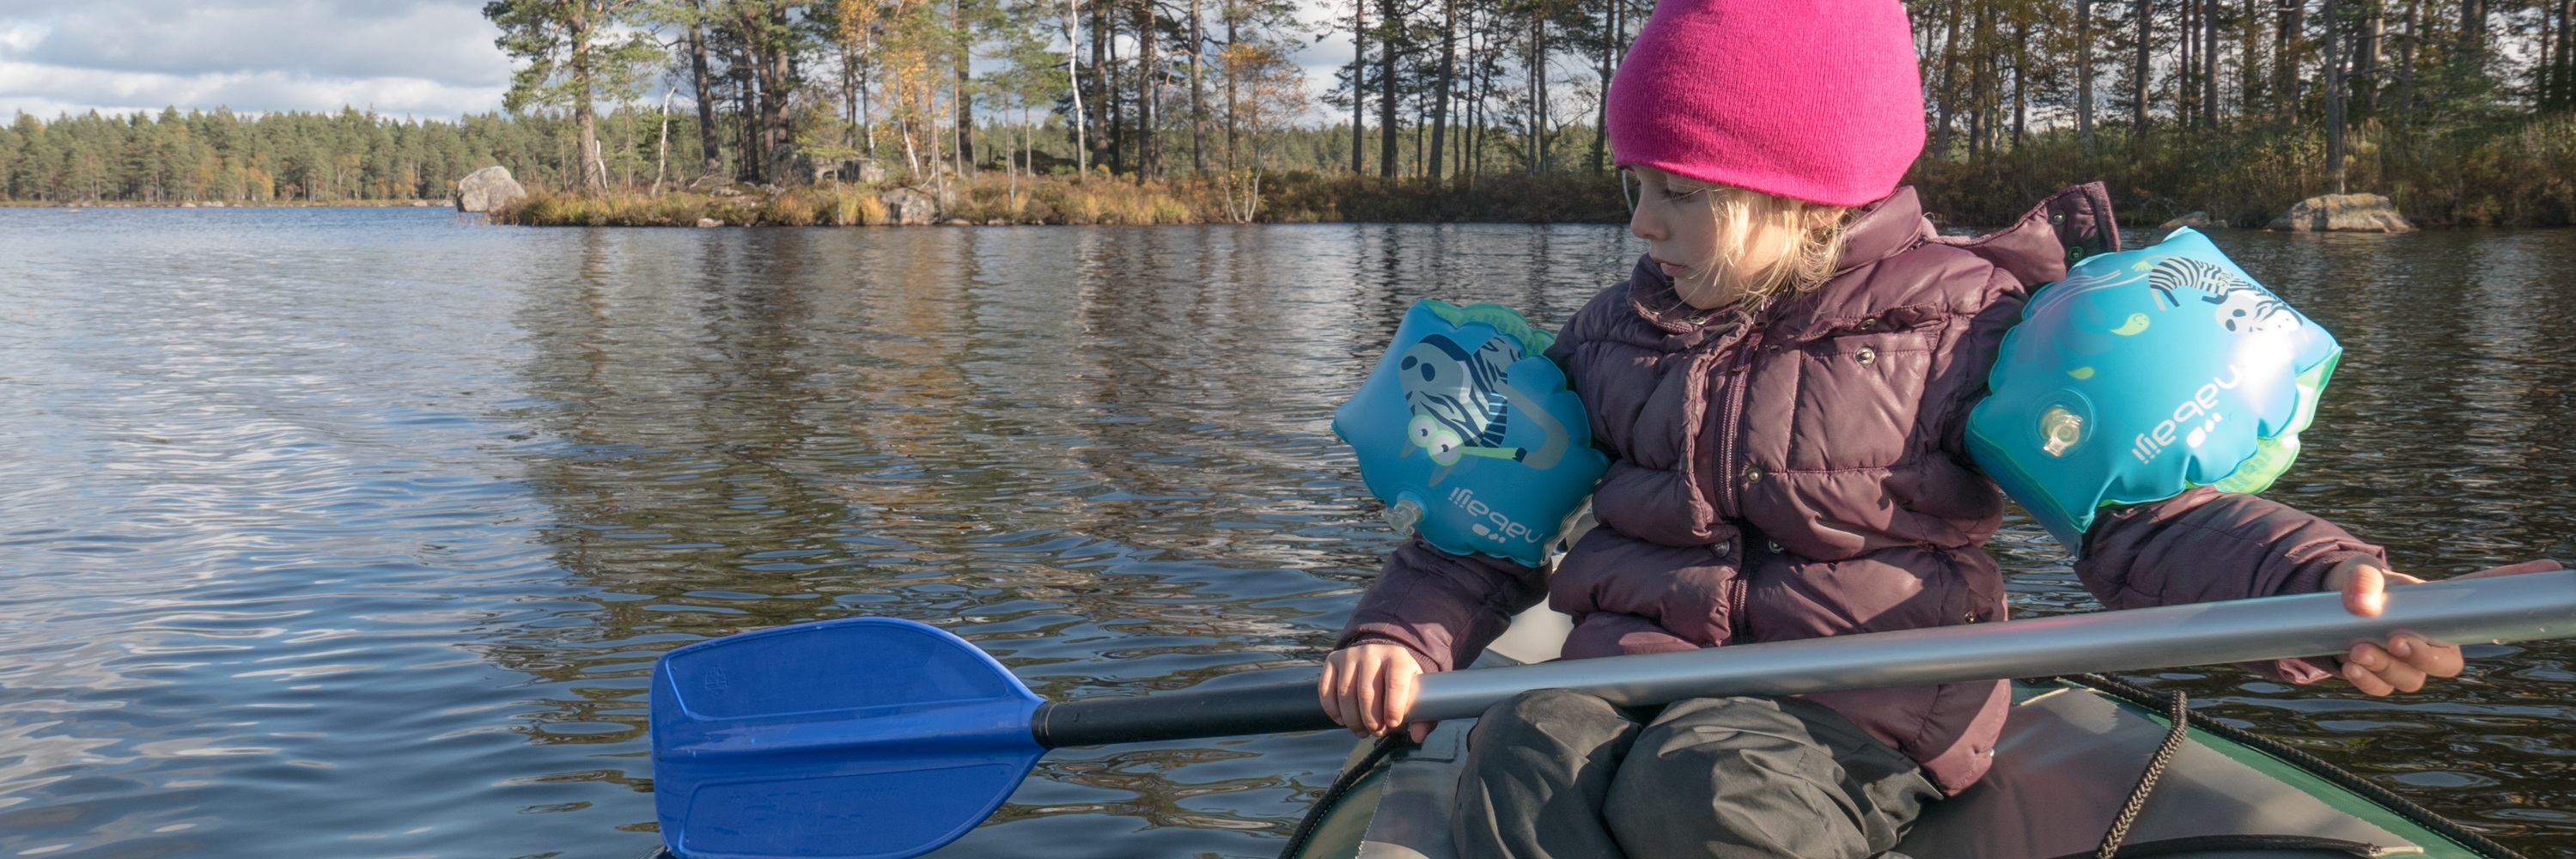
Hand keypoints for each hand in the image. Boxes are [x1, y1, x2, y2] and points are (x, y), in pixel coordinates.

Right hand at [1319, 643, 1435, 742]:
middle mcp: (1372, 652)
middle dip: (1371, 720)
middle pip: (1366, 692)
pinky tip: (1343, 721)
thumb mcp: (1416, 693)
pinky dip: (1333, 710)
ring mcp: (1350, 655)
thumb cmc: (1400, 682)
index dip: (1393, 707)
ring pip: (1345, 694)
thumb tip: (1417, 737)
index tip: (1393, 724)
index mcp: (1398, 657)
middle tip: (1377, 732)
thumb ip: (1423, 717)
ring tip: (1362, 731)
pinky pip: (1327, 690)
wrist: (1379, 660)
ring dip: (1353, 720)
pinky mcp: (1333, 660)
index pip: (1395, 683)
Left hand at [2327, 558, 2562, 695]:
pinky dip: (2367, 681)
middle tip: (2398, 640)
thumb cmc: (2358, 588)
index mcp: (2439, 610)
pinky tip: (2350, 666)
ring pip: (2412, 680)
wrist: (2328, 611)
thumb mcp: (2357, 574)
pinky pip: (2382, 690)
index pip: (2483, 600)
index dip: (2517, 582)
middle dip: (2425, 656)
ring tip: (2358, 649)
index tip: (2550, 568)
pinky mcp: (2380, 678)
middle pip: (2448, 663)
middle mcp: (2432, 641)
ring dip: (2387, 668)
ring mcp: (2408, 664)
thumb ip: (2363, 581)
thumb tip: (2362, 606)